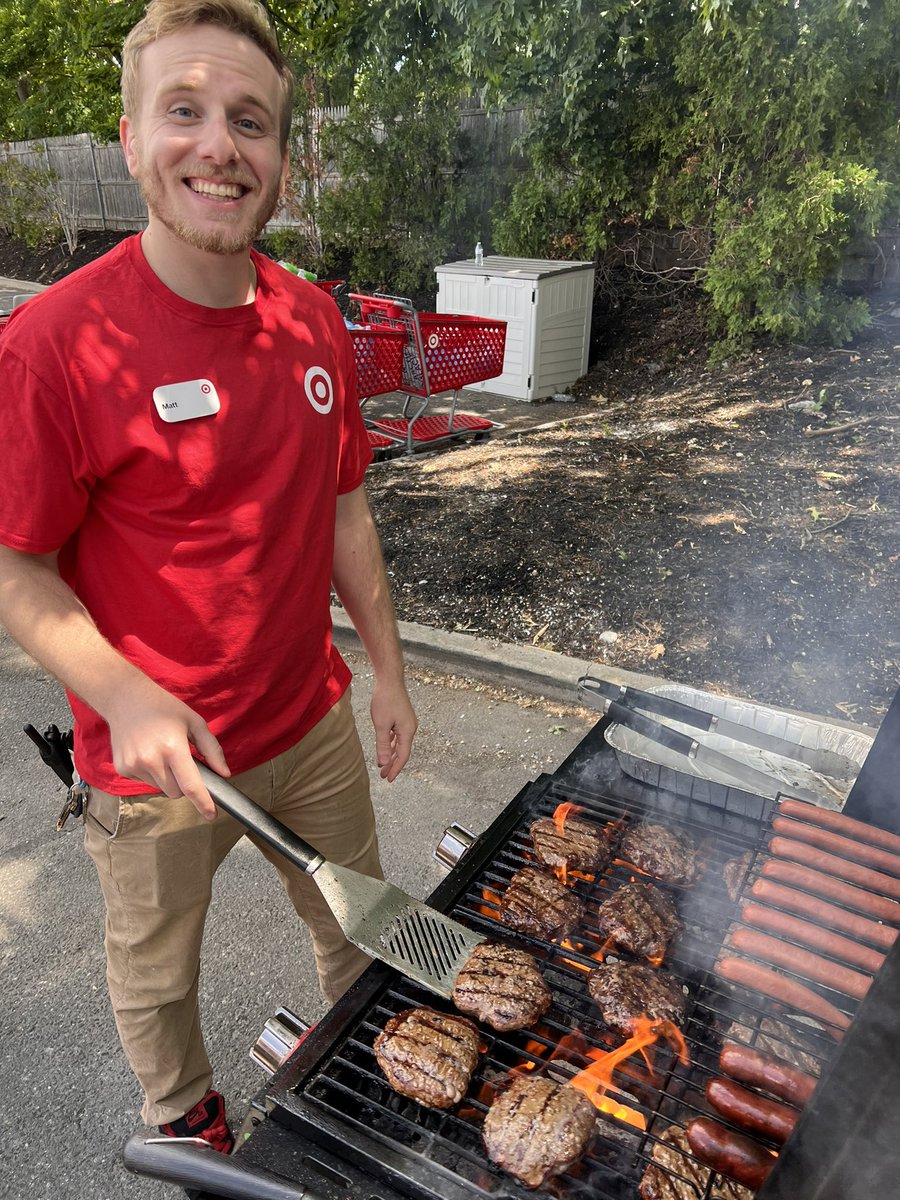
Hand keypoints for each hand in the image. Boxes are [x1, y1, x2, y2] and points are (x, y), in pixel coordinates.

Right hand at [105, 680, 229, 819]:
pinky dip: (152, 774)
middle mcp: (151, 760)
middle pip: (176, 792)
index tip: (211, 815)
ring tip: (162, 752)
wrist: (124, 698)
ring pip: (161, 789)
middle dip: (184, 784)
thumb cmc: (164, 708)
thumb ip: (211, 750)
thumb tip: (224, 773)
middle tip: (182, 761)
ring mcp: (134, 766)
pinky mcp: (123, 769)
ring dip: (168, 779)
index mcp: (173, 748)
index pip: (191, 785)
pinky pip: (146, 782)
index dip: (203, 803)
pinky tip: (148, 752)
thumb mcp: (194, 722)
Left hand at [370, 679, 416, 781]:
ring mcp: (407, 723)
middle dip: (392, 764)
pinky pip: (398, 736)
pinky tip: (386, 747)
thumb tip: (384, 763)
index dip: (395, 768)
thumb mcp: (381, 725)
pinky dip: (392, 744)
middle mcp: (411, 728)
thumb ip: (382, 745)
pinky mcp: (403, 718)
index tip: (388, 779)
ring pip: (400, 744)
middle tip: (383, 775)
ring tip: (383, 764)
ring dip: (391, 754)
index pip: (402, 756)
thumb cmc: (385, 700)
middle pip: (402, 751)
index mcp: (407, 731)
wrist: (390, 680)